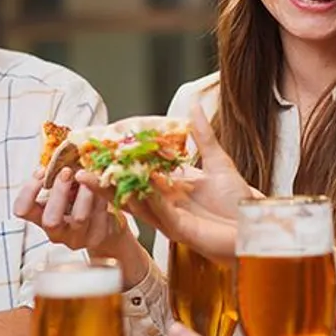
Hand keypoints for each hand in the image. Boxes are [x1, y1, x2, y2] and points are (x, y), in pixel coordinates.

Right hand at [14, 166, 123, 251]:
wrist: (105, 225)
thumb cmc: (79, 200)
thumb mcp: (66, 188)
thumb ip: (59, 175)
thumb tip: (65, 150)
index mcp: (41, 217)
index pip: (22, 210)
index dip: (28, 191)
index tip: (42, 171)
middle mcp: (55, 232)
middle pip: (50, 220)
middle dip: (59, 192)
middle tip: (68, 171)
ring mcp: (76, 238)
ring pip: (79, 217)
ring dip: (85, 192)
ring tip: (89, 176)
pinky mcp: (97, 237)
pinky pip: (100, 215)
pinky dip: (102, 196)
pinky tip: (103, 185)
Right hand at [87, 104, 255, 260]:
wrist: (256, 225)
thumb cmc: (238, 200)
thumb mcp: (218, 161)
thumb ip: (202, 136)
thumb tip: (193, 105)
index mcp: (171, 187)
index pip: (139, 173)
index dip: (119, 164)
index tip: (97, 152)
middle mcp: (166, 204)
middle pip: (128, 191)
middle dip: (104, 182)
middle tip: (79, 171)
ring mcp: (171, 218)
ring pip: (135, 204)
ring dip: (113, 193)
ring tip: (90, 180)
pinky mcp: (181, 230)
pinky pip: (160, 213)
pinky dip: (149, 199)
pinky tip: (138, 185)